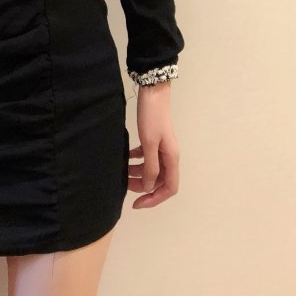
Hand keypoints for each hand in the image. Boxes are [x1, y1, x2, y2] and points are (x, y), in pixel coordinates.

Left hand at [128, 82, 179, 207]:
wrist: (153, 92)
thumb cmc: (152, 118)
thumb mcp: (149, 144)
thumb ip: (150, 167)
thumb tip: (148, 187)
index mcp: (172, 159)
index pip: (169, 188)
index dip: (154, 199)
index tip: (137, 203)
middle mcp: (169, 155)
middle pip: (159, 180)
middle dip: (143, 187)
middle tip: (125, 186)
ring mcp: (162, 147)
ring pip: (151, 168)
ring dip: (138, 173)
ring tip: (123, 172)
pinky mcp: (153, 139)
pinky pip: (147, 156)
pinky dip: (137, 160)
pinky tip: (127, 158)